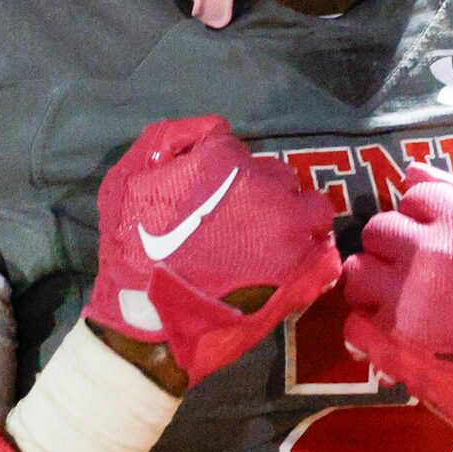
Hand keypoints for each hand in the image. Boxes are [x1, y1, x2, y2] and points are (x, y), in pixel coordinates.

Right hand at [85, 116, 340, 385]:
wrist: (149, 322)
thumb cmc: (131, 251)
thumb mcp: (126, 178)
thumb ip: (167, 140)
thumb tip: (209, 129)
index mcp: (226, 161)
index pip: (238, 152)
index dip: (225, 176)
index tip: (213, 199)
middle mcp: (268, 188)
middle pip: (280, 179)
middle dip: (264, 197)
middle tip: (240, 226)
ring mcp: (291, 232)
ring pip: (312, 211)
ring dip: (295, 223)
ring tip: (269, 249)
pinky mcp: (305, 273)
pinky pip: (326, 256)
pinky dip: (314, 261)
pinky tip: (288, 272)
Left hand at [338, 164, 452, 450]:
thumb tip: (411, 171)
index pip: (413, 197)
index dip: (424, 218)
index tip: (438, 240)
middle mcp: (424, 256)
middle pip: (376, 230)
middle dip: (392, 248)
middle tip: (415, 270)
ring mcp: (403, 301)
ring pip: (356, 273)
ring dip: (373, 284)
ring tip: (400, 299)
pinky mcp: (388, 342)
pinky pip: (352, 321)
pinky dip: (367, 327)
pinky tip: (392, 330)